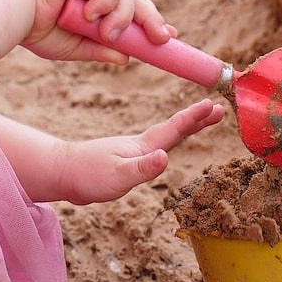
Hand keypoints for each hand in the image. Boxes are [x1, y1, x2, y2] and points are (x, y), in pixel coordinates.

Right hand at [22, 0, 176, 64]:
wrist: (14, 18)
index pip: (132, 12)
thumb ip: (100, 50)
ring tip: (107, 33)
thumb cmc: (37, 31)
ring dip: (122, 17)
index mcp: (98, 8)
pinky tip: (92, 15)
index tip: (168, 37)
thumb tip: (127, 57)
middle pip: (136, 0)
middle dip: (151, 19)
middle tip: (161, 38)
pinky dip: (105, 2)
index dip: (152, 23)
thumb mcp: (75, 48)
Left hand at [55, 99, 224, 204]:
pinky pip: (155, 148)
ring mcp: (133, 151)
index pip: (174, 129)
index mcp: (142, 146)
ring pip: (165, 137)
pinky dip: (168, 142)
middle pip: (174, 130)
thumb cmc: (88, 176)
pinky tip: (166, 148)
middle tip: (219, 109)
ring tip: (201, 122)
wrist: (62, 174)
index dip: (195, 118)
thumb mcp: (117, 176)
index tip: (215, 105)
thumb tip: (164, 156)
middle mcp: (140, 146)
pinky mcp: (126, 160)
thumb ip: (141, 168)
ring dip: (185, 129)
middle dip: (197, 120)